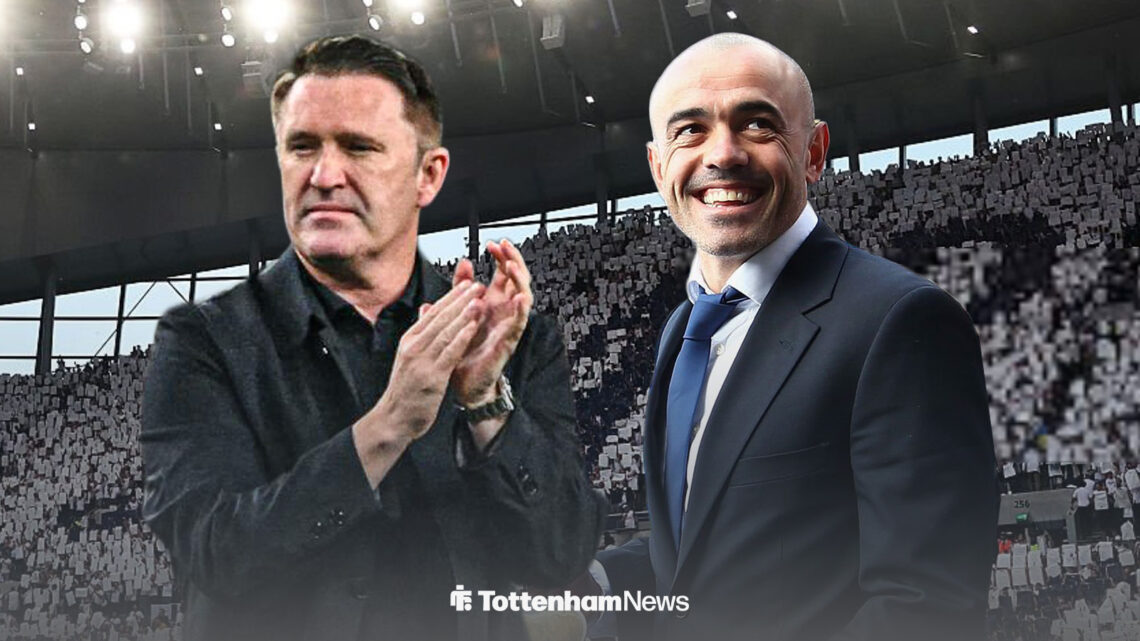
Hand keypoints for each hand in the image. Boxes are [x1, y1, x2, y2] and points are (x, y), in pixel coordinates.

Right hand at [376, 280, 484, 439]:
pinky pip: (449, 352)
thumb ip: (419, 332)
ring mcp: (421, 361)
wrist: (394, 418)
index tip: (466, 284)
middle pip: (440, 317)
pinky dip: (462, 337)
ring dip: (463, 313)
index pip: (432, 312)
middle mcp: (413, 346)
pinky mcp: (431, 376)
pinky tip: (473, 326)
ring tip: (478, 299)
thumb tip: (425, 308)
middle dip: (459, 299)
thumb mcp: (408, 356)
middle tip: (476, 285)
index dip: (451, 297)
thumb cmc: (405, 389)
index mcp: (409, 340)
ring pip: (445, 331)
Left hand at [422, 239, 533, 407]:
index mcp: (493, 302)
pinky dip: (521, 310)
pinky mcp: (508, 341)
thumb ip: (460, 290)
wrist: (463, 382)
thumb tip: (464, 264)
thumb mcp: (458, 313)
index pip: (504, 273)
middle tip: (504, 247)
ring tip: (512, 267)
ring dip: (520, 280)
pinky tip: (520, 298)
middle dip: (514, 260)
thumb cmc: (463, 349)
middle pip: (518, 279)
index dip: (502, 257)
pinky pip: (519, 323)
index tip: (493, 244)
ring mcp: (509, 325)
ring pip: (524, 297)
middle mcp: (504, 311)